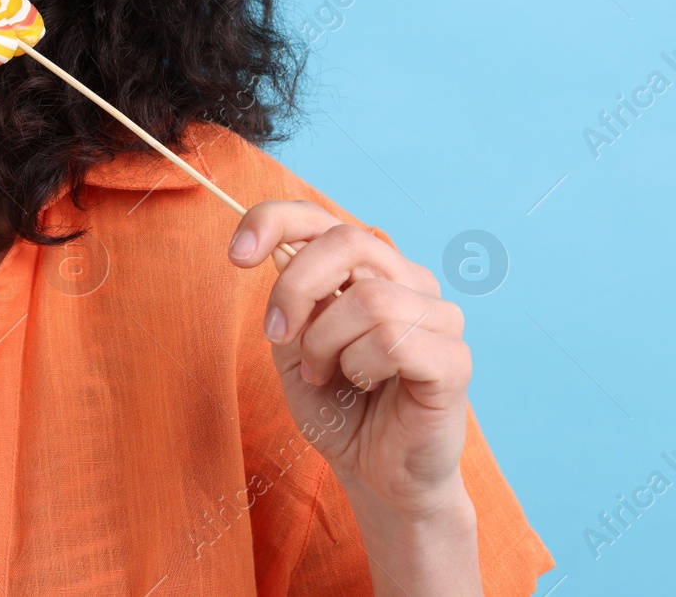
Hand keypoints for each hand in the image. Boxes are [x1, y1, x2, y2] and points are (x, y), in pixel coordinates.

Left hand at [228, 200, 471, 517]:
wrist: (375, 473)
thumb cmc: (338, 406)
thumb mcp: (293, 345)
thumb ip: (289, 299)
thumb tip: (277, 253)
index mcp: (368, 270)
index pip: (324, 218)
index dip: (275, 221)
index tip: (236, 254)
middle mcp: (408, 281)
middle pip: (348, 242)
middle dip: (295, 288)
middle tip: (275, 334)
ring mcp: (438, 317)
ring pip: (367, 299)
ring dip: (325, 343)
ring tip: (324, 373)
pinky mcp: (454, 359)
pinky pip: (394, 340)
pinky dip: (360, 365)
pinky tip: (363, 384)